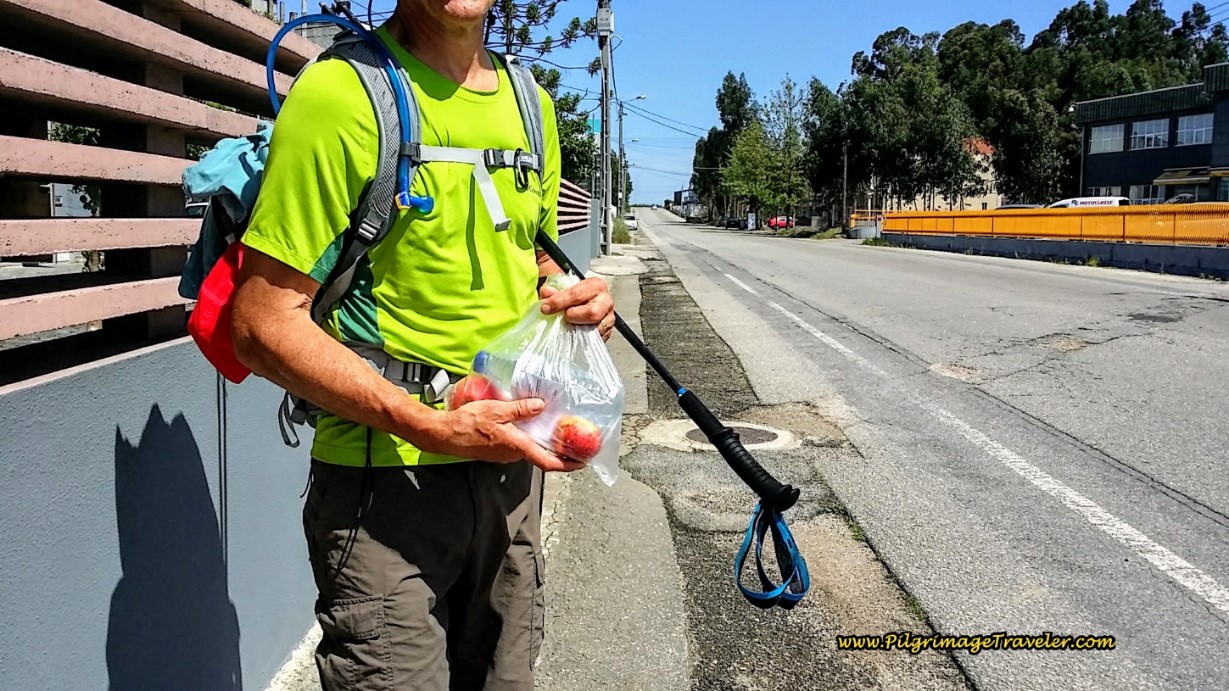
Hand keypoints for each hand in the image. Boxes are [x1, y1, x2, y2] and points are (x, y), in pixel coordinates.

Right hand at [421, 398, 585, 472]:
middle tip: (576, 442)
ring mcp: (506, 454)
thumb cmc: (467, 423)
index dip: (568, 464)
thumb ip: (520, 409)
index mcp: (517, 446)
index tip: (583, 462)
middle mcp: (513, 454)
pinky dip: (532, 440)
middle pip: (543, 456)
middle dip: (561, 452)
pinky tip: (533, 426)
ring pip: (532, 451)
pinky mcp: (499, 450)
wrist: (444, 435)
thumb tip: (541, 406)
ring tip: (559, 431)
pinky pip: (521, 446)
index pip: (548, 462)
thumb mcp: (496, 410)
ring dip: (546, 444)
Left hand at [540, 276, 616, 340]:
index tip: (546, 308)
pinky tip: (574, 333)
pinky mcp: (607, 332)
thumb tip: (546, 292)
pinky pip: (596, 339)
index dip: (559, 302)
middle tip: (562, 316)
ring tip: (568, 325)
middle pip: (592, 312)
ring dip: (578, 329)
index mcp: (596, 286)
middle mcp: (606, 301)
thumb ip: (553, 291)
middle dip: (573, 316)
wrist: (586, 302)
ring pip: (595, 328)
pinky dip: (583, 338)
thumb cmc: (576, 295)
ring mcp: (609, 318)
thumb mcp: (563, 289)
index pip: (577, 294)